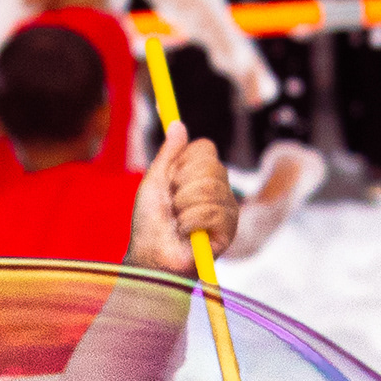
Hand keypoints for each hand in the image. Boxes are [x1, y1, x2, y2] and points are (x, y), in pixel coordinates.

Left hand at [129, 134, 238, 274]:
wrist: (152, 257)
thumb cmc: (150, 224)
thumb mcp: (154, 181)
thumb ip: (168, 153)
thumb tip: (177, 123)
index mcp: (200, 174)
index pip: (206, 147)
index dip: (183, 162)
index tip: (170, 181)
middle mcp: (217, 187)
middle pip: (211, 165)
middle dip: (182, 186)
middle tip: (173, 205)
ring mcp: (227, 207)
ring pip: (211, 188)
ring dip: (184, 207)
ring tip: (178, 222)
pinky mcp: (230, 229)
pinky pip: (214, 212)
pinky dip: (192, 223)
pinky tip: (187, 234)